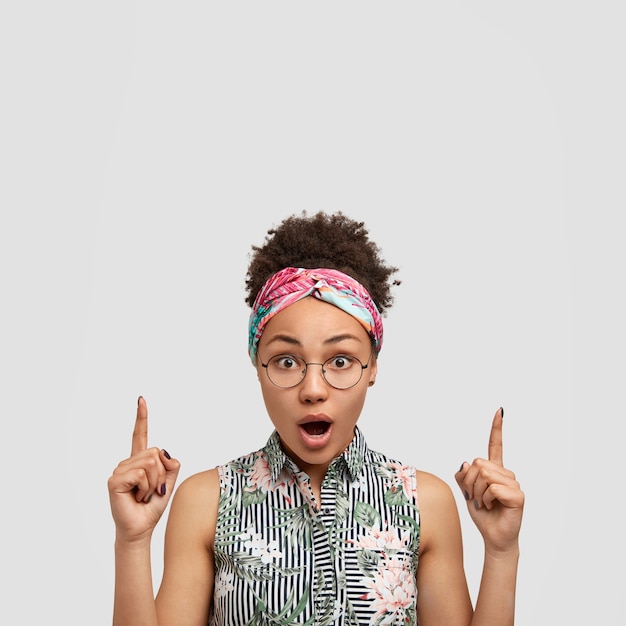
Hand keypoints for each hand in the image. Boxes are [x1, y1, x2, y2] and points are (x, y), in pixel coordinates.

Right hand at [107, 396, 179, 542]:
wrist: (140, 529)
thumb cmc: (152, 508)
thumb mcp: (169, 484)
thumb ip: (171, 466)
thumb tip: (164, 453)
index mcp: (139, 462)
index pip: (140, 435)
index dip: (141, 418)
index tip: (141, 400)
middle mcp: (127, 463)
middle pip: (155, 453)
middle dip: (162, 475)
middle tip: (152, 491)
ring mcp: (119, 471)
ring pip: (150, 463)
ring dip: (155, 483)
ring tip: (144, 495)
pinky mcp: (115, 480)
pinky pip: (141, 474)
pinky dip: (146, 488)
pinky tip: (136, 497)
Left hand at [455, 407, 523, 553]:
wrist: (493, 536)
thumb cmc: (482, 514)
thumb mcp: (466, 491)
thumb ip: (463, 476)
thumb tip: (466, 464)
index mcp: (494, 470)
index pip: (495, 445)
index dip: (497, 428)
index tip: (499, 411)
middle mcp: (506, 473)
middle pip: (479, 464)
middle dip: (470, 482)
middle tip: (475, 497)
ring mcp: (513, 483)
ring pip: (484, 475)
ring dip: (477, 492)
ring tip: (484, 503)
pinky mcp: (517, 495)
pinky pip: (492, 488)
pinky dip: (485, 499)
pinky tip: (491, 507)